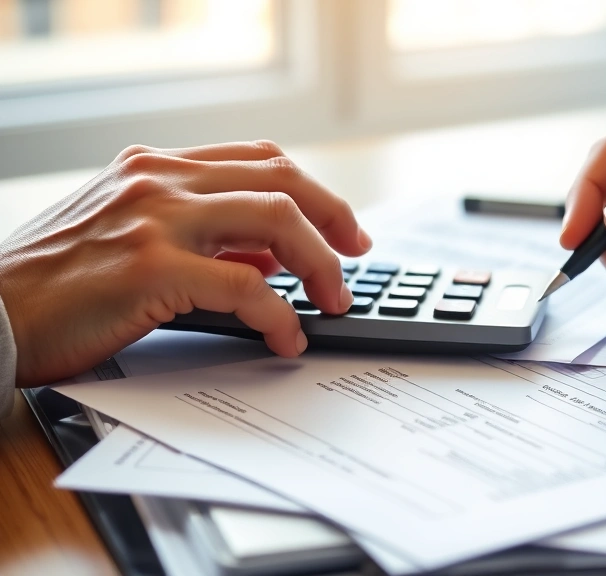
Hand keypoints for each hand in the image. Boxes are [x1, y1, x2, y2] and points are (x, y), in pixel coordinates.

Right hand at [0, 141, 370, 385]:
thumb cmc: (55, 285)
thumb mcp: (130, 239)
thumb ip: (202, 238)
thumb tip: (271, 257)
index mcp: (155, 168)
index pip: (260, 160)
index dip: (314, 191)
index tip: (342, 228)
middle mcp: (160, 180)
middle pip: (281, 179)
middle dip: (334, 219)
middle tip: (356, 258)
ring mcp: (156, 219)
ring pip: (276, 220)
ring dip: (321, 264)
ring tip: (335, 301)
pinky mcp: (150, 268)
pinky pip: (246, 287)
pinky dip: (281, 314)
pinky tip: (287, 337)